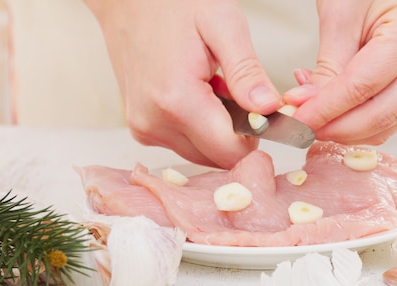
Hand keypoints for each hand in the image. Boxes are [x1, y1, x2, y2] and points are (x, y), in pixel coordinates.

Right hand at [83, 0, 282, 167]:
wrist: (127, 0)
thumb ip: (246, 71)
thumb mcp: (223, 24)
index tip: (260, 109)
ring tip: (211, 87)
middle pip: (218, 158)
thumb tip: (269, 108)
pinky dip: (198, 127)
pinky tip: (195, 94)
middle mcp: (155, 124)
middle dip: (236, 132)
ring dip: (217, 130)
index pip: (232, 152)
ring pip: (202, 154)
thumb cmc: (174, 4)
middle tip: (234, 90)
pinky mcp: (141, 129)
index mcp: (177, 101)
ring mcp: (145, 129)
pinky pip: (184, 144)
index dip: (256, 135)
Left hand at [284, 0, 396, 144]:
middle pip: (383, 114)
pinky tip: (333, 108)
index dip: (326, 110)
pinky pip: (392, 115)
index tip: (297, 121)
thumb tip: (305, 109)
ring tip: (314, 115)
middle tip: (301, 129)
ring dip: (347, 130)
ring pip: (390, 123)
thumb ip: (327, 66)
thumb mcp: (341, 12)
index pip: (364, 87)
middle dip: (337, 129)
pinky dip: (360, 121)